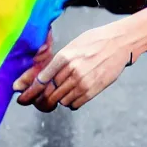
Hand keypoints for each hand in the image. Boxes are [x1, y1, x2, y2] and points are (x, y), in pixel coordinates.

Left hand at [13, 25, 131, 110]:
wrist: (119, 43)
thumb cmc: (94, 41)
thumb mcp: (73, 45)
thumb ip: (59, 60)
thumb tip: (44, 75)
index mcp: (64, 57)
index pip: (42, 79)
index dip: (33, 89)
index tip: (27, 94)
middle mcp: (72, 70)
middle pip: (50, 92)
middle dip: (46, 96)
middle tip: (46, 95)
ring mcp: (83, 82)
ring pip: (62, 100)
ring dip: (60, 98)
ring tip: (66, 90)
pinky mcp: (93, 90)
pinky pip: (75, 104)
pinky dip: (72, 102)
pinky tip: (75, 94)